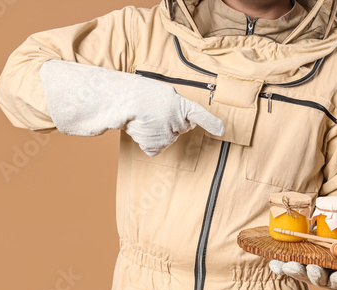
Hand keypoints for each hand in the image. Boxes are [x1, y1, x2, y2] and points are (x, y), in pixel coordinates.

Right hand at [40, 59, 223, 155]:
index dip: (211, 123)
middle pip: (179, 129)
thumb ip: (173, 106)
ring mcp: (167, 133)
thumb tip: (180, 123)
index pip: (199, 114)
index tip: (221, 130)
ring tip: (141, 120)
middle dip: (169, 124)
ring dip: (155, 132)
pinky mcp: (156, 144)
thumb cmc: (134, 94)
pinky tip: (138, 129)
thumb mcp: (158, 94)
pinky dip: (147, 142)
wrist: (115, 99)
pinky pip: (155, 148)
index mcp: (178, 102)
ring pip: (166, 140)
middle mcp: (176, 119)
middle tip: (152, 114)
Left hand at [269, 256, 336, 289]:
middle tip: (312, 269)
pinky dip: (279, 265)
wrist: (336, 235)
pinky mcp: (296, 263)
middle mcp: (324, 276)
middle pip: (317, 278)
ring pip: (301, 272)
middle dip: (313, 275)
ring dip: (294, 270)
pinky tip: (273, 262)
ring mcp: (308, 270)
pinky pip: (286, 265)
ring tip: (288, 266)